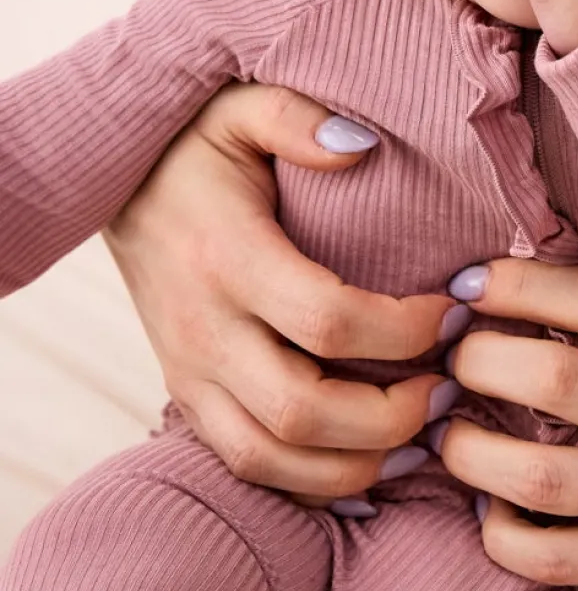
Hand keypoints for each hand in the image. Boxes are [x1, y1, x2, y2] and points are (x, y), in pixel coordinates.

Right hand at [105, 83, 459, 498]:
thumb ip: (297, 117)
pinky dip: (312, 484)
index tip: (454, 311)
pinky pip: (246, 467)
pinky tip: (371, 469)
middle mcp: (201, 329)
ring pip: (269, 458)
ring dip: (355, 467)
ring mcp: (189, 373)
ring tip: (420, 440)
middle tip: (448, 389)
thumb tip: (362, 146)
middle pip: (300, 410)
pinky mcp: (188, 398)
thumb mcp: (238, 106)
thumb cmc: (194, 146)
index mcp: (226, 258)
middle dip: (389, 417)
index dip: (403, 330)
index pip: (326, 319)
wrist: (110, 188)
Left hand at [438, 259, 577, 590]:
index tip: (473, 285)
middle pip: (550, 374)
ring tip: (451, 443)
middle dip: (477, 360)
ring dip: (471, 454)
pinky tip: (494, 514)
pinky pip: (554, 557)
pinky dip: (503, 536)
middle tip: (451, 362)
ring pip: (537, 471)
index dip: (515, 283)